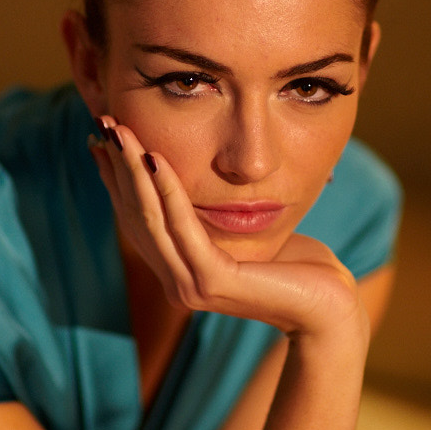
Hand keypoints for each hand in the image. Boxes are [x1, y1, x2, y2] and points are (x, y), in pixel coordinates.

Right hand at [88, 117, 366, 342]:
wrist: (329, 306)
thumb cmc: (296, 264)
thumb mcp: (245, 229)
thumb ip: (213, 210)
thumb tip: (196, 169)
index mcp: (180, 269)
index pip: (136, 217)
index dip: (115, 176)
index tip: (101, 137)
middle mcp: (176, 280)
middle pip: (133, 214)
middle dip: (117, 165)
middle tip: (101, 123)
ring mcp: (189, 285)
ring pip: (150, 218)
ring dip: (132, 171)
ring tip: (121, 133)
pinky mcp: (210, 282)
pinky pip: (182, 227)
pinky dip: (167, 189)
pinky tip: (157, 158)